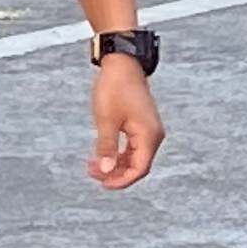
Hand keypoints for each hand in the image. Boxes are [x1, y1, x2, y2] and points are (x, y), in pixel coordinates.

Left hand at [90, 55, 163, 188]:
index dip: (121, 180)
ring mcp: (149, 130)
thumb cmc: (115, 88)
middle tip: (93, 173)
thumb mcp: (106, 119)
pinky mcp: (142, 126)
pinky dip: (119, 154)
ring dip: (116, 165)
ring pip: (135, 158)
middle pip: (138, 166)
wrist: (122, 64)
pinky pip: (133, 148)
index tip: (102, 183)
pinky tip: (102, 155)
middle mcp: (153, 135)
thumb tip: (105, 169)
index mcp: (148, 135)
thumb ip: (106, 146)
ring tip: (93, 165)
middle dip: (116, 174)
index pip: (139, 169)